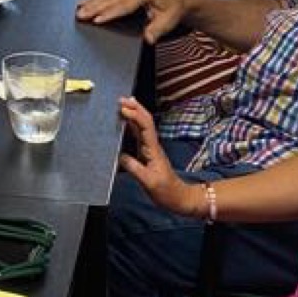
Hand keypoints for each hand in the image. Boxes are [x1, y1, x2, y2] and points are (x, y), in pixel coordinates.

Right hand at [75, 0, 189, 45]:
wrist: (178, 2)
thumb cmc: (173, 10)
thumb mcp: (169, 21)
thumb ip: (157, 29)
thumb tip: (148, 38)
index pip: (123, 6)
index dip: (109, 13)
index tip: (97, 20)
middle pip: (110, 0)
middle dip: (94, 8)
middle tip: (81, 15)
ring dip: (91, 3)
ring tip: (79, 10)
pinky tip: (85, 2)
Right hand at [117, 98, 202, 214]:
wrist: (178, 197)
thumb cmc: (165, 190)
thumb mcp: (148, 181)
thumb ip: (134, 168)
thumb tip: (119, 156)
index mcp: (152, 149)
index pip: (145, 126)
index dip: (135, 115)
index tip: (122, 108)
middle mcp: (151, 145)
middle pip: (145, 120)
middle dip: (135, 108)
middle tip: (121, 98)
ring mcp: (149, 148)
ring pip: (141, 126)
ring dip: (134, 113)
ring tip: (122, 104)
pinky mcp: (147, 153)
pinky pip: (138, 135)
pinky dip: (132, 125)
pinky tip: (125, 122)